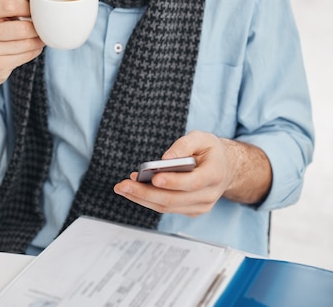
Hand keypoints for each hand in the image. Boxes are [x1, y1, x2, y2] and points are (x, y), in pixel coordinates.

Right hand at [0, 0, 44, 88]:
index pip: (10, 4)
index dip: (29, 7)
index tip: (38, 10)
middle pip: (21, 27)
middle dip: (37, 28)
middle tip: (44, 27)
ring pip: (25, 43)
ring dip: (38, 41)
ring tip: (40, 38)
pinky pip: (24, 56)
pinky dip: (34, 51)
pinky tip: (32, 48)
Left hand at [114, 131, 271, 215]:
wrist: (225, 167)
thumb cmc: (210, 151)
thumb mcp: (202, 138)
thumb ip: (184, 145)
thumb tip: (165, 158)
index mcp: (214, 175)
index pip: (192, 182)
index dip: (173, 181)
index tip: (154, 177)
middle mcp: (208, 195)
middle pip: (174, 199)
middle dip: (146, 193)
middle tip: (123, 185)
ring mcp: (200, 206)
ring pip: (168, 207)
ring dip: (142, 198)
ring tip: (122, 187)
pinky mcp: (191, 211)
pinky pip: (167, 208)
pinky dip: (149, 200)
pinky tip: (134, 190)